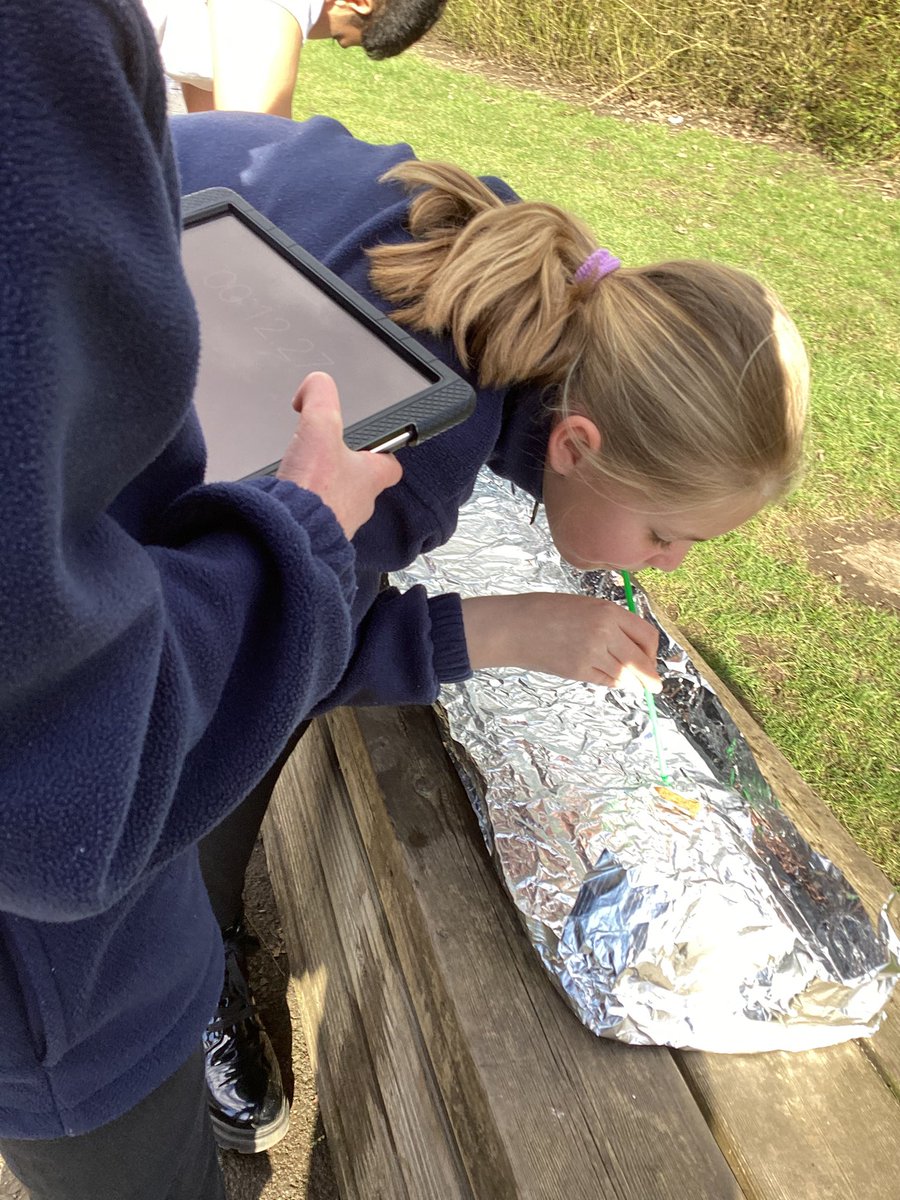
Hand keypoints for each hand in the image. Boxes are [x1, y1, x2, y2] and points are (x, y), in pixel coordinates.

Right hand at [277, 372, 401, 540]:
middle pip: (361, 483)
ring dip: (324, 489)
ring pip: (338, 502)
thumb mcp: (319, 427)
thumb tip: (315, 384)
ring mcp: (339, 524)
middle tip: (326, 455)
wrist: (289, 535)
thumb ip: (321, 396)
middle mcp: (359, 505)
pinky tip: (288, 497)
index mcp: (370, 478)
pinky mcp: (316, 537)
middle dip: (345, 469)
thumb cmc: (313, 491)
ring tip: (303, 474)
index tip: (372, 443)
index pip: (390, 465)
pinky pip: (315, 518)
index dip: (383, 451)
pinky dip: (305, 507)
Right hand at [461, 592, 661, 694]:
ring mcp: (591, 653)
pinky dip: (613, 683)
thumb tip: (634, 646)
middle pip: (639, 660)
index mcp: (608, 611)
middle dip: (649, 676)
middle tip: (654, 685)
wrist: (515, 626)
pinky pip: (606, 681)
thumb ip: (611, 623)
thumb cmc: (546, 611)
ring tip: (634, 684)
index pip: (646, 635)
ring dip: (632, 681)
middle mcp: (604, 632)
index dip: (652, 651)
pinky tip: (611, 679)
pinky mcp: (578, 671)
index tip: (651, 658)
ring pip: (624, 675)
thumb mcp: (585, 606)